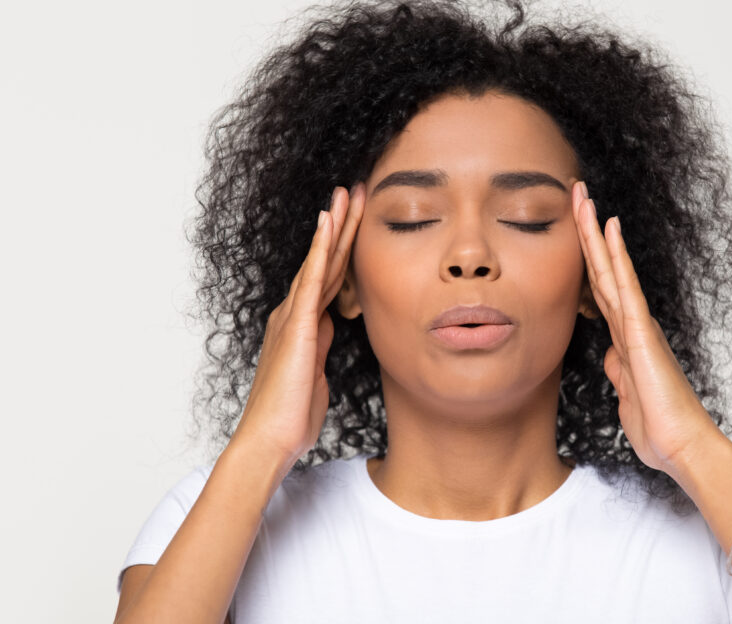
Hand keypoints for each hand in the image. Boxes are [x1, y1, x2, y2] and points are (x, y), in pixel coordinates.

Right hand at [230, 183, 365, 464]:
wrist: (271, 439)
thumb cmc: (292, 415)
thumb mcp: (316, 374)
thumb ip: (321, 348)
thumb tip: (331, 331)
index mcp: (302, 325)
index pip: (329, 276)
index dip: (344, 247)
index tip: (358, 219)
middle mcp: (294, 314)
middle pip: (325, 260)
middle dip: (341, 225)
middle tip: (355, 190)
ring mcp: (293, 318)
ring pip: (319, 262)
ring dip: (334, 226)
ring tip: (348, 193)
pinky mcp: (297, 327)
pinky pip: (312, 280)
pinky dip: (321, 250)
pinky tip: (329, 224)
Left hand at [571, 181, 721, 475]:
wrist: (681, 446)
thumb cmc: (658, 425)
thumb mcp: (626, 393)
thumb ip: (619, 371)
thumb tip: (611, 357)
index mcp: (625, 337)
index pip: (598, 288)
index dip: (585, 257)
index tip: (573, 228)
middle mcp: (632, 323)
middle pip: (602, 269)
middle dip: (587, 231)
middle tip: (575, 192)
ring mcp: (637, 324)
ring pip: (610, 269)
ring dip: (595, 233)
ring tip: (584, 197)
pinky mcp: (642, 333)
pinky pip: (626, 287)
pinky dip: (617, 257)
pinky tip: (610, 229)